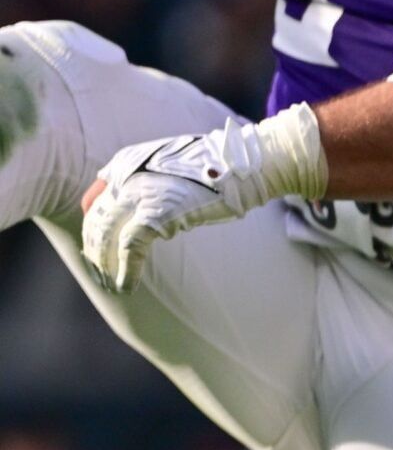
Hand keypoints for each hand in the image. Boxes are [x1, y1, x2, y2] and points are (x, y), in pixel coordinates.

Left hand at [81, 102, 338, 292]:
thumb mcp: (174, 163)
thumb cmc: (218, 165)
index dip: (93, 228)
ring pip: (106, 236)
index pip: (95, 200)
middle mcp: (125, 176)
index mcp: (126, 162)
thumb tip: (142, 202)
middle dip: (94, 249)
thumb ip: (151, 177)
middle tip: (98, 271)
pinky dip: (125, 271)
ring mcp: (138, 194)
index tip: (95, 247)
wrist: (244, 164)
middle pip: (97, 220)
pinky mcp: (155, 215)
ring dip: (104, 263)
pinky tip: (125, 286)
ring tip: (109, 282)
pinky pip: (129, 249)